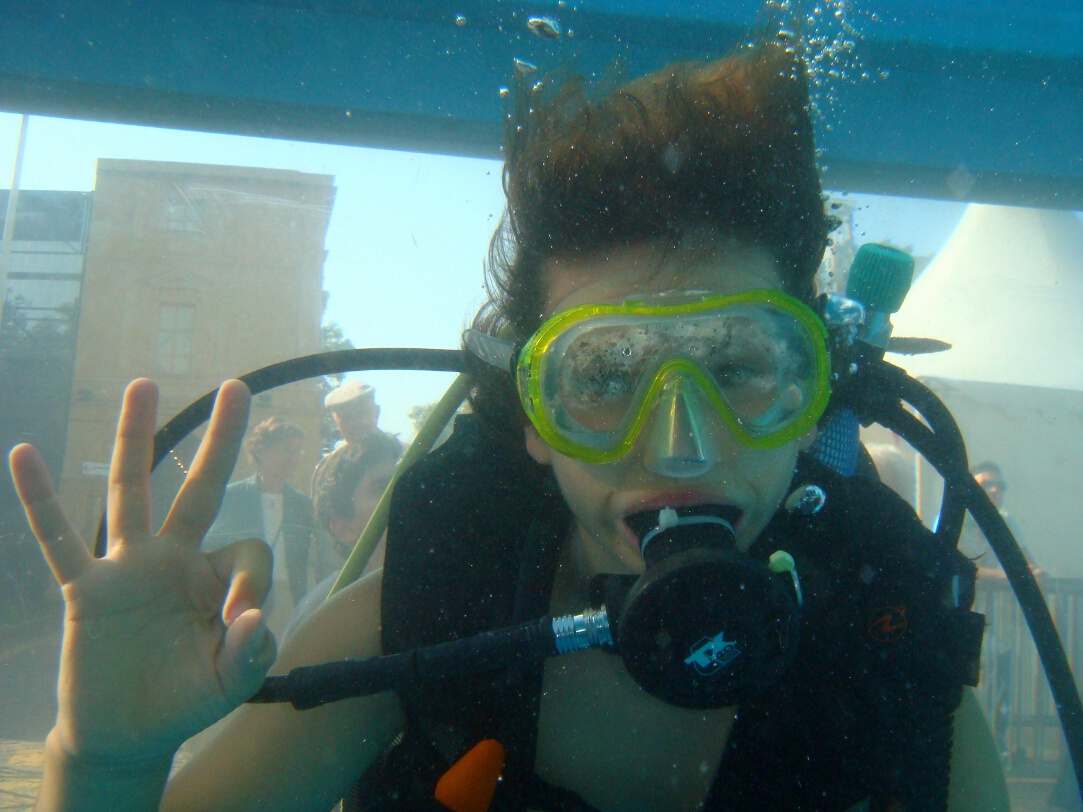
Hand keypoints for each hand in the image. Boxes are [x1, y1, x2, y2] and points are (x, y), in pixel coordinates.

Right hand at [9, 379, 276, 767]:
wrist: (125, 736)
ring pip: (131, 493)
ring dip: (137, 440)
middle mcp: (173, 559)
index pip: (247, 552)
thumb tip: (252, 616)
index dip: (252, 583)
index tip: (241, 624)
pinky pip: (59, 540)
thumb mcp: (228, 683)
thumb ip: (249, 654)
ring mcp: (127, 569)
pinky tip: (24, 454)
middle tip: (239, 387)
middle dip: (220, 440)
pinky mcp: (85, 591)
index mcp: (214, 578)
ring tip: (144, 385)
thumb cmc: (184, 702)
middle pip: (199, 488)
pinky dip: (40, 501)